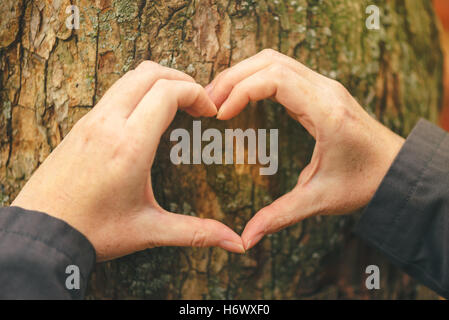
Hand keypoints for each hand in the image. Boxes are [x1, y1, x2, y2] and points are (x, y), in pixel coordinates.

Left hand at [12, 61, 244, 260]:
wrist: (42, 233)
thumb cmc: (93, 231)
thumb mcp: (149, 230)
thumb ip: (196, 232)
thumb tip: (235, 244)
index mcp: (130, 145)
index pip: (168, 91)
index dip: (197, 93)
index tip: (209, 112)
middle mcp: (109, 124)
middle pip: (150, 73)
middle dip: (181, 80)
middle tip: (198, 103)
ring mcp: (91, 121)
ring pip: (129, 77)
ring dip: (158, 82)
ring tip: (176, 105)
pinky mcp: (81, 126)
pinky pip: (114, 92)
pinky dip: (138, 91)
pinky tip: (146, 117)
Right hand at [206, 49, 404, 249]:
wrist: (396, 169)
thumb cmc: (364, 182)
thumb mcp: (320, 200)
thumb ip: (280, 216)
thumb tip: (245, 238)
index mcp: (326, 111)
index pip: (274, 78)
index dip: (240, 90)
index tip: (220, 115)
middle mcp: (326, 89)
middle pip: (269, 61)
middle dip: (232, 77)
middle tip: (207, 103)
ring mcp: (324, 85)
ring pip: (274, 59)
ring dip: (242, 73)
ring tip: (218, 97)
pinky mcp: (320, 89)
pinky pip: (282, 69)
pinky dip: (255, 77)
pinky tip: (240, 97)